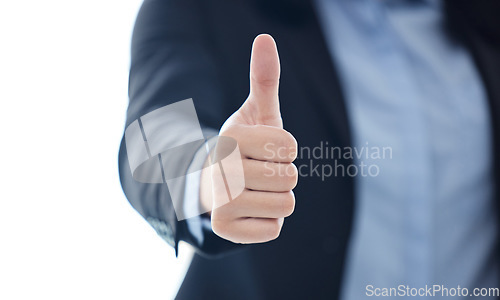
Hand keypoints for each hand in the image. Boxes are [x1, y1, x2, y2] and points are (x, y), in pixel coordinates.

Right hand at [200, 34, 297, 243]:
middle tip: (260, 172)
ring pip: (286, 204)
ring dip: (278, 198)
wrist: (214, 182)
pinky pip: (274, 229)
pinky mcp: (224, 229)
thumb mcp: (256, 113)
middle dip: (283, 174)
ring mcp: (220, 202)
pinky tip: (250, 210)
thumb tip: (265, 38)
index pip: (290, 147)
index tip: (266, 149)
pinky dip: (268, 221)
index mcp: (231, 138)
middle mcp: (220, 169)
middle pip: (291, 178)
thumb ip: (264, 79)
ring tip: (256, 190)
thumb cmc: (244, 146)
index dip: (285, 149)